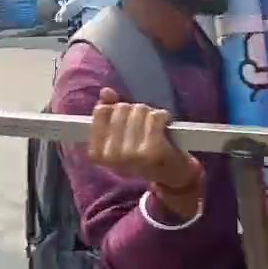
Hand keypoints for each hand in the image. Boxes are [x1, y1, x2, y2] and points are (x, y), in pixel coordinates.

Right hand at [89, 88, 203, 217]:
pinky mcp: (152, 150)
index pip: (101, 111)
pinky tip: (165, 124)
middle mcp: (111, 155)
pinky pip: (155, 116)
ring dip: (150, 114)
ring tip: (154, 127)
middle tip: (143, 126)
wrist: (170, 175)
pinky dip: (163, 116)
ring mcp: (131, 154)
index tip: (125, 120)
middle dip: (135, 111)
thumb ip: (109, 113)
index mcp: (97, 153)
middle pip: (122, 108)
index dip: (116, 108)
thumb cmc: (142, 153)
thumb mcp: (120, 136)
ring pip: (139, 110)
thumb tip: (106, 92)